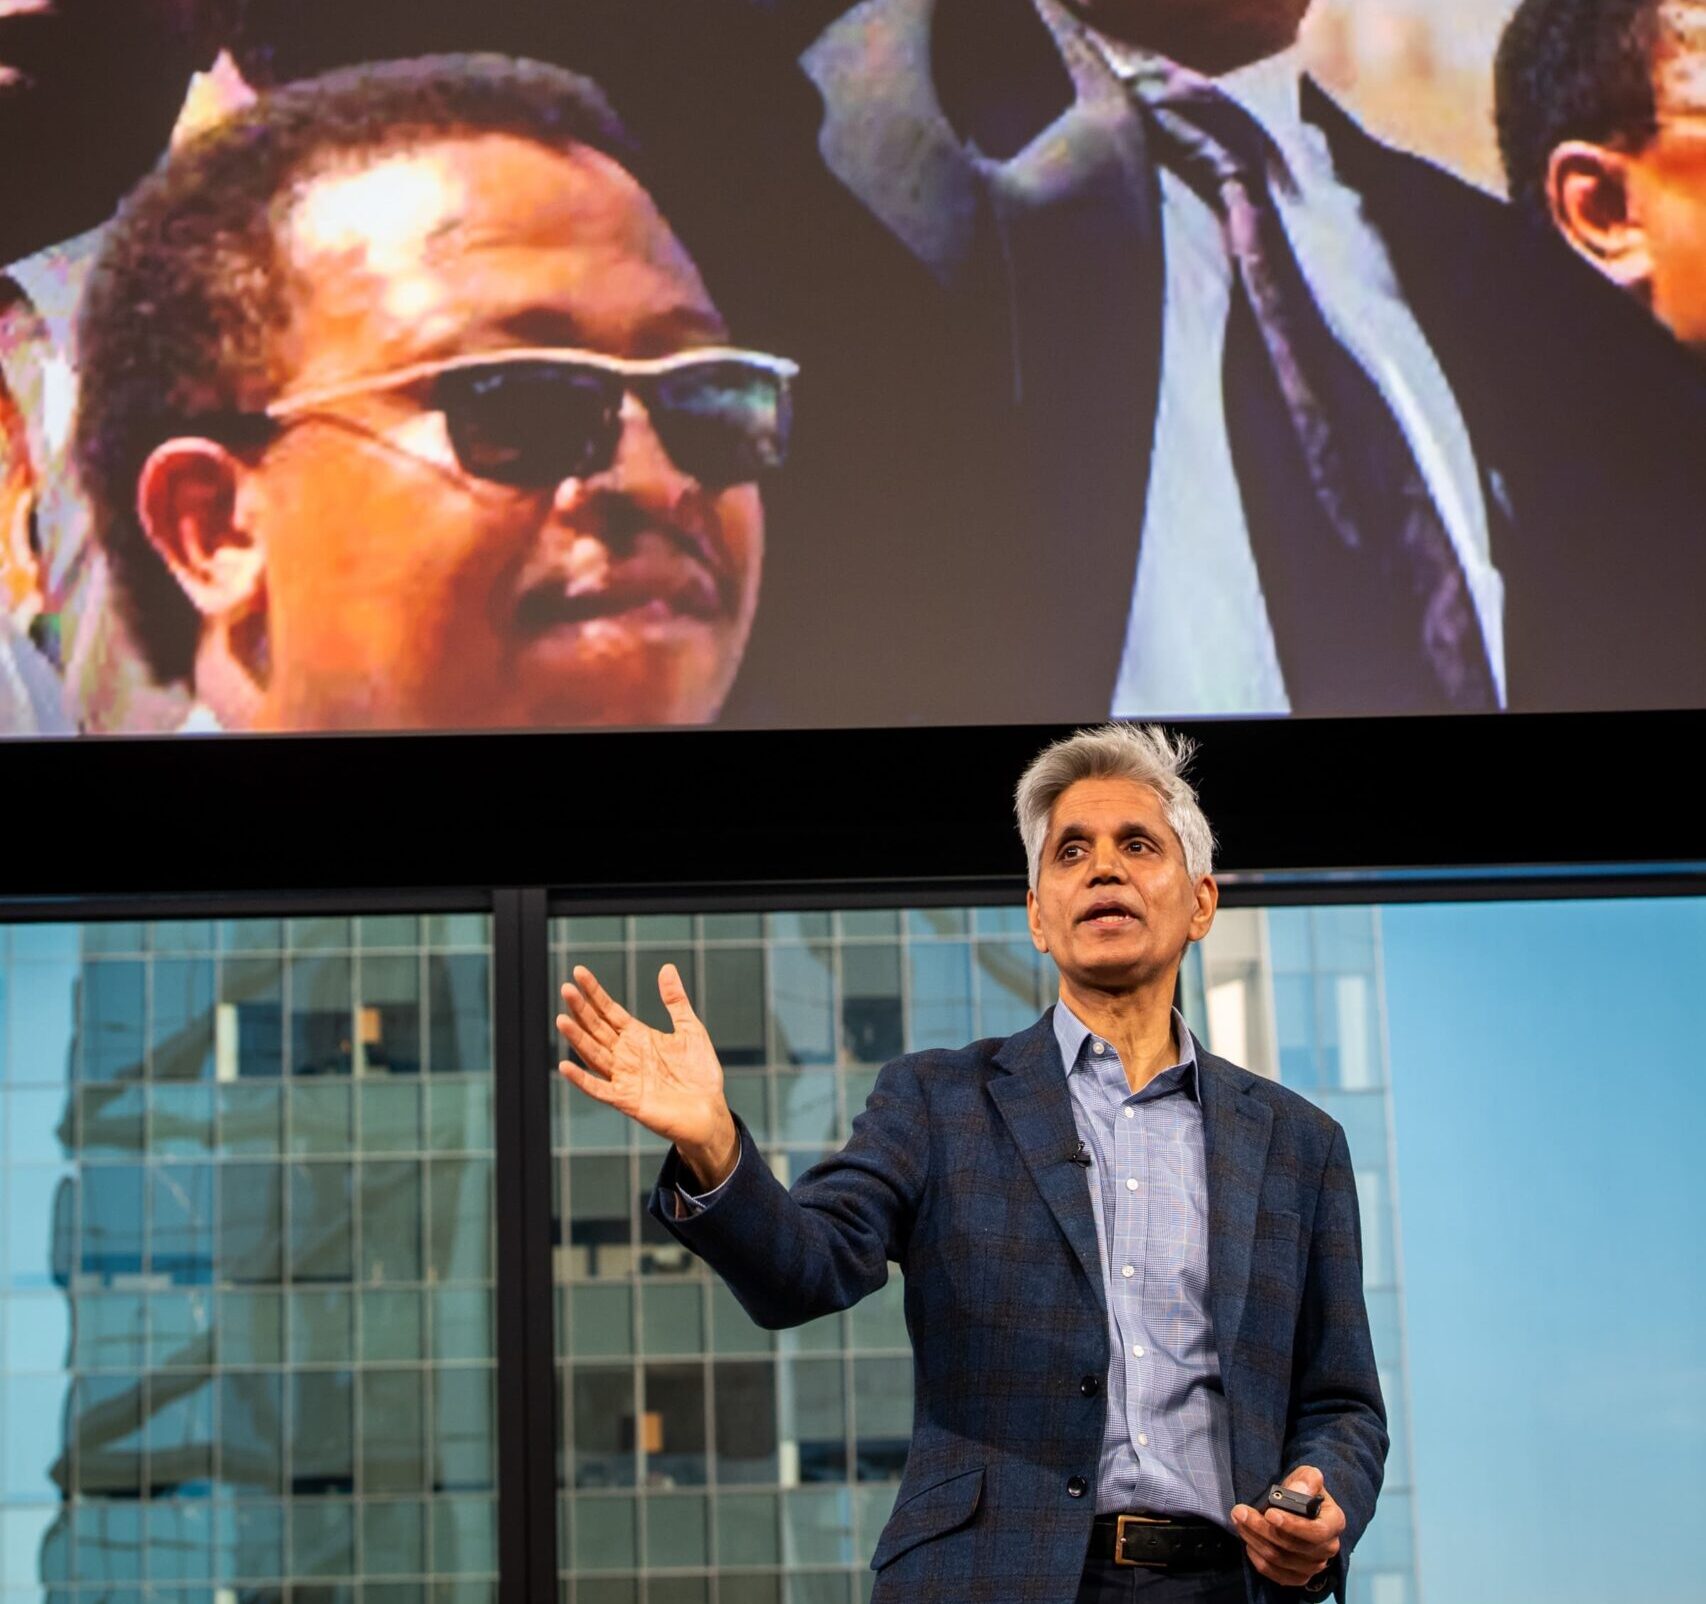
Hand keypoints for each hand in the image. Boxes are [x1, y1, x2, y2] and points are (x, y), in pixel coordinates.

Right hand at [556, 963, 738, 1187]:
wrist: (710, 1112)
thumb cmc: (699, 1073)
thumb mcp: (690, 1030)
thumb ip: (675, 1001)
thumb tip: (666, 967)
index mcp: (637, 1037)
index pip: (609, 1011)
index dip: (594, 993)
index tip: (579, 972)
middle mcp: (625, 1055)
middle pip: (597, 1029)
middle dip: (581, 1009)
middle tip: (566, 988)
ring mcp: (624, 1078)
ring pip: (593, 1054)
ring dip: (577, 1038)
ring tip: (561, 1018)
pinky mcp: (627, 1101)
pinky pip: (599, 1089)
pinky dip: (582, 1080)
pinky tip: (565, 1066)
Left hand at [1230, 1466, 1343, 1590]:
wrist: (1301, 1507)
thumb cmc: (1304, 1490)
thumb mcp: (1307, 1476)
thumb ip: (1307, 1479)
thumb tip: (1298, 1491)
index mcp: (1334, 1522)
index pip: (1316, 1531)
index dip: (1292, 1525)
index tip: (1269, 1513)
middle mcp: (1328, 1547)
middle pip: (1292, 1546)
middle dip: (1262, 1528)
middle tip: (1240, 1512)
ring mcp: (1315, 1565)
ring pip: (1281, 1560)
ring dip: (1255, 1541)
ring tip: (1239, 1521)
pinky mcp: (1300, 1576)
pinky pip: (1277, 1575)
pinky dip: (1259, 1560)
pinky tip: (1249, 1543)